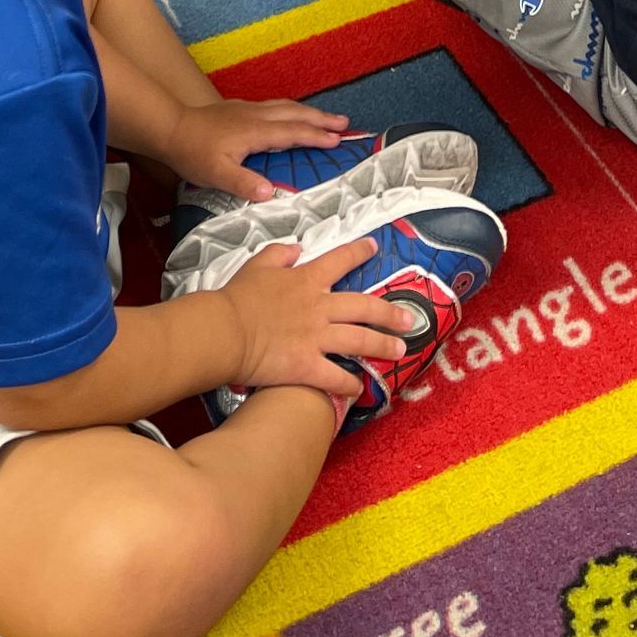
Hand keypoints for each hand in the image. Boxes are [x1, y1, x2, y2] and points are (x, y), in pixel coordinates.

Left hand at [166, 98, 350, 201]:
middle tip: (344, 122)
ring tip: (325, 116)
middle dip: (321, 118)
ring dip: (308, 111)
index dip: (316, 136)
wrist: (170, 127)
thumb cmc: (193, 152)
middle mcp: (256, 116)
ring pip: (286, 106)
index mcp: (255, 131)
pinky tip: (289, 113)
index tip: (338, 139)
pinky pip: (275, 106)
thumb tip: (272, 193)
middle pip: (295, 114)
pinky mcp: (240, 108)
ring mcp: (248, 109)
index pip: (292, 133)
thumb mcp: (216, 174)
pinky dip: (292, 109)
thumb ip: (244, 183)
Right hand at [221, 241, 418, 398]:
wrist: (226, 330)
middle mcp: (319, 307)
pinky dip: (349, 385)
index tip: (375, 248)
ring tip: (400, 351)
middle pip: (364, 307)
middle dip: (389, 312)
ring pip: (359, 341)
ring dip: (382, 346)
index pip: (340, 260)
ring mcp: (316, 338)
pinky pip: (336, 377)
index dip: (359, 252)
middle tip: (409, 318)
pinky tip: (359, 389)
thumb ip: (279, 253)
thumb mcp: (258, 264)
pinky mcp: (308, 366)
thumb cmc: (238, 297)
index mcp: (307, 279)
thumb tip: (296, 247)